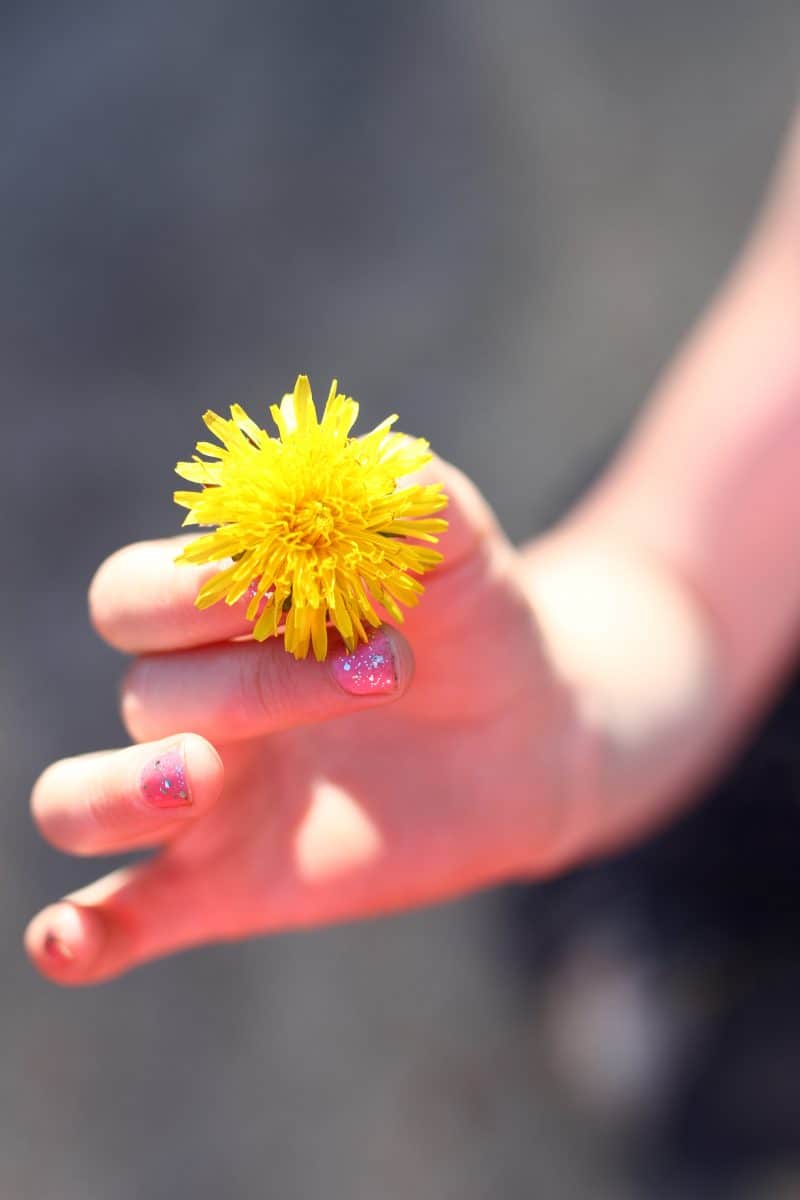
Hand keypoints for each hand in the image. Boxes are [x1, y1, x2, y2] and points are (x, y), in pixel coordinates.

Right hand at [25, 460, 582, 984]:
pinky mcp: (229, 885)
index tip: (319, 580)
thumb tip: (358, 459)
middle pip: (140, 689)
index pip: (139, 594)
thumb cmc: (479, 625)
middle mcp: (197, 703)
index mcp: (224, 614)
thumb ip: (409, 493)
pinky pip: (127, 917)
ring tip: (208, 778)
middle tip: (381, 670)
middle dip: (245, 681)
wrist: (533, 735)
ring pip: (80, 797)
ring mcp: (205, 800)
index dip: (204, 588)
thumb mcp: (460, 550)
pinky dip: (80, 936)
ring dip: (119, 790)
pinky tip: (71, 945)